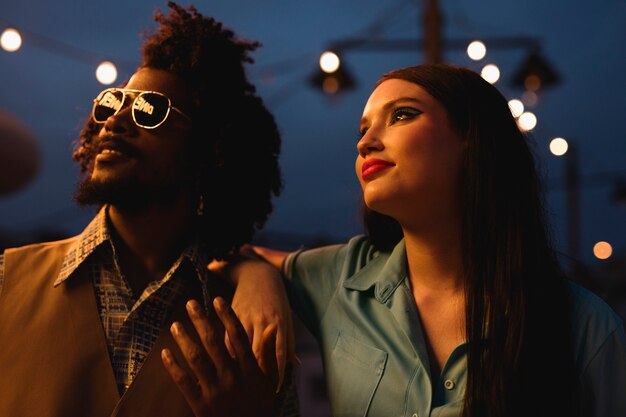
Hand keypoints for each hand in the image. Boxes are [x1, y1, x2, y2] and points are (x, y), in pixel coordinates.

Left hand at [162, 297, 275, 416]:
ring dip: (184, 339)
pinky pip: (183, 382)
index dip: (227, 315)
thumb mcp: (267, 383)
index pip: (237, 335)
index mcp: (249, 369)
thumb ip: (266, 356)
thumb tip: (271, 330)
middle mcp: (231, 376)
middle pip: (213, 341)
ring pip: (196, 358)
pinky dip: (173, 366)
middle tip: (190, 304)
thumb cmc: (260, 409)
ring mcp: (215, 391)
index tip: (217, 300)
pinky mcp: (201, 405)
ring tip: (175, 325)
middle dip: (201, 320)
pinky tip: (165, 353)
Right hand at [227, 255, 295, 390]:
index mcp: (279, 323)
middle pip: (258, 354)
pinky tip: (232, 361)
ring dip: (242, 364)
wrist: (257, 274)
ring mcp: (246, 317)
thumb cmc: (277, 298)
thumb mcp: (287, 317)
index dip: (276, 374)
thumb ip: (289, 341)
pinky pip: (229, 339)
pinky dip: (230, 352)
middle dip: (258, 372)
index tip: (275, 388)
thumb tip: (294, 365)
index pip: (278, 355)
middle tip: (257, 386)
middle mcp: (263, 321)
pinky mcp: (233, 314)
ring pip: (242, 348)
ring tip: (244, 377)